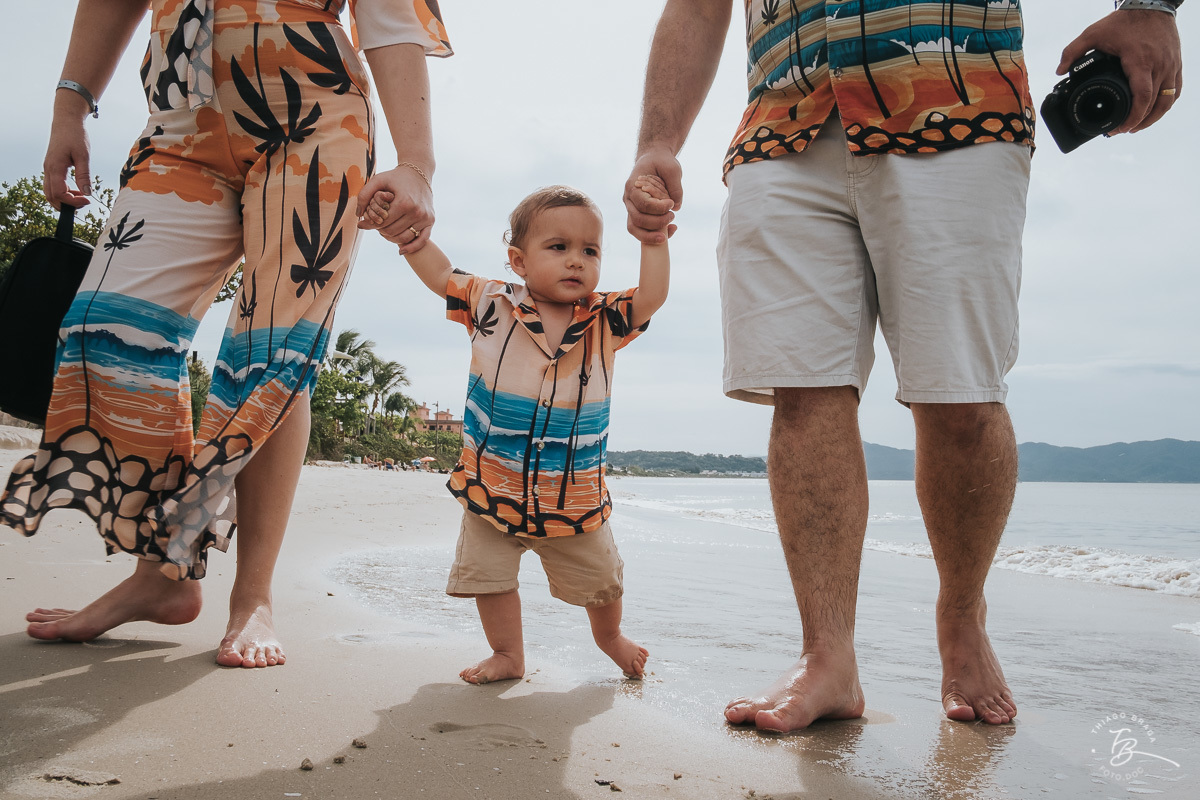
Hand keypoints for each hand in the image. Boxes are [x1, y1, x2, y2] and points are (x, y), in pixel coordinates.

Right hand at [43, 113, 92, 208]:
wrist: (66, 121)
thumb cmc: (75, 135)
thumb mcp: (83, 155)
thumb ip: (84, 175)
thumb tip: (87, 193)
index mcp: (55, 167)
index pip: (58, 193)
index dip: (72, 201)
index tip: (87, 200)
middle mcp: (48, 169)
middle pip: (51, 196)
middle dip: (66, 204)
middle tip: (84, 202)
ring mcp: (48, 169)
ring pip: (50, 192)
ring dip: (64, 199)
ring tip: (81, 198)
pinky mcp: (51, 167)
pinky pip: (53, 185)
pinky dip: (62, 192)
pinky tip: (76, 191)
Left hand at [356, 164, 433, 254]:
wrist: (418, 173)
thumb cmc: (396, 177)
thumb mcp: (378, 180)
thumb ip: (365, 195)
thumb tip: (358, 216)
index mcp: (404, 202)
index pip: (383, 223)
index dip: (372, 224)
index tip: (366, 222)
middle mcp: (417, 212)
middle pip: (392, 232)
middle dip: (381, 230)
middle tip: (377, 225)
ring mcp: (425, 217)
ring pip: (404, 238)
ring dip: (392, 238)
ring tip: (386, 231)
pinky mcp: (431, 221)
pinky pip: (422, 241)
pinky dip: (411, 248)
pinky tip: (401, 251)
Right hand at [624, 149, 681, 244]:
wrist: (653, 160)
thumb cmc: (662, 163)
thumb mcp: (672, 168)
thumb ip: (675, 186)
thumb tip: (677, 207)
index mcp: (633, 186)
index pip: (643, 204)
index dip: (659, 208)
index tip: (672, 203)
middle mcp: (629, 199)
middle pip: (637, 219)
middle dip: (657, 223)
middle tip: (672, 215)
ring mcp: (632, 208)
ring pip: (634, 228)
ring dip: (650, 235)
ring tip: (667, 234)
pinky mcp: (638, 215)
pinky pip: (641, 231)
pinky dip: (653, 235)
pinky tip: (671, 230)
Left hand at [1058, 10, 1182, 133]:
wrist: (1151, 5)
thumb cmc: (1124, 21)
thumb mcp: (1093, 33)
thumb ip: (1073, 51)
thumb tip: (1059, 71)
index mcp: (1140, 62)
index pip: (1141, 97)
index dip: (1132, 117)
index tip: (1120, 129)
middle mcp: (1159, 66)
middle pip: (1154, 105)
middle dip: (1138, 123)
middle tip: (1122, 131)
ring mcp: (1171, 66)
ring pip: (1168, 101)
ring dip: (1153, 118)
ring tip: (1137, 126)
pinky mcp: (1176, 64)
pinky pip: (1176, 90)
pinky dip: (1165, 104)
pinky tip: (1154, 111)